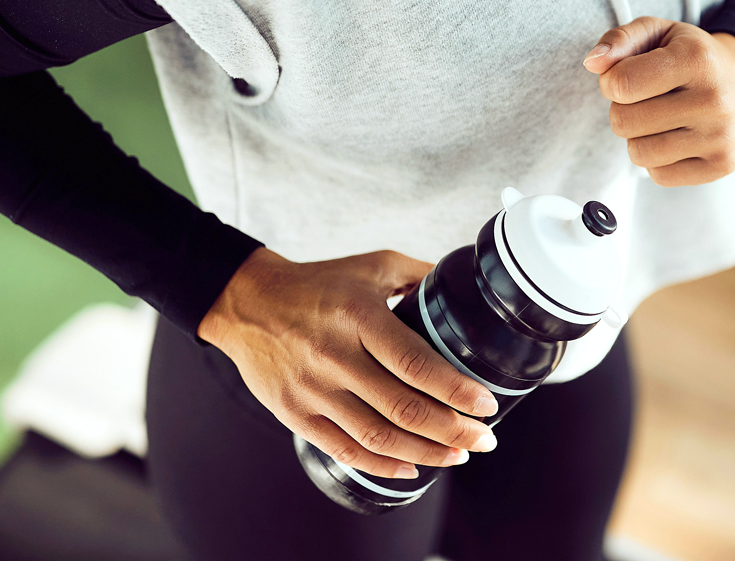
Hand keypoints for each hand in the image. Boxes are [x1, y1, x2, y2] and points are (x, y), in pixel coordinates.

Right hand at [198, 247, 499, 478]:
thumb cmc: (317, 284)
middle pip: (403, 407)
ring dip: (425, 452)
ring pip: (378, 436)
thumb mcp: (371, 265)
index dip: (456, 390)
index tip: (486, 404)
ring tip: (457, 455)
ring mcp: (313, 390)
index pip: (416, 363)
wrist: (248, 302)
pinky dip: (382, 465)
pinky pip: (345, 449)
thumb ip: (418, 275)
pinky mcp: (295, 414)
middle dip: (453, 430)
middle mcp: (335, 356)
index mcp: (358, 316)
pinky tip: (411, 467)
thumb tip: (465, 290)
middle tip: (483, 438)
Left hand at [582, 16, 734, 186]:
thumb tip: (592, 62)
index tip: (624, 77)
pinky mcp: (721, 165)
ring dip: (638, 137)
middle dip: (623, 110)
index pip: (621, 84)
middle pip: (624, 122)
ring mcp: (720, 137)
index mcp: (696, 58)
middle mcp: (714, 99)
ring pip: (639, 153)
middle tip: (644, 99)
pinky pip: (659, 175)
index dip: (610, 82)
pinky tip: (675, 137)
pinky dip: (657, 159)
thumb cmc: (693, 57)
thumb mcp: (659, 33)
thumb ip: (619, 39)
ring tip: (659, 119)